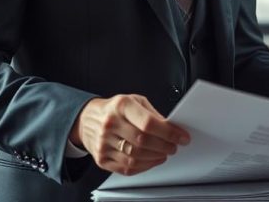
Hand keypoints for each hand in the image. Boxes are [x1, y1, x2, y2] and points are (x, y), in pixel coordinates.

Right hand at [69, 94, 190, 175]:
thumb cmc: (114, 109)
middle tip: (174, 146)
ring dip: (155, 158)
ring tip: (164, 153)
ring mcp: (103, 143)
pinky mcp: (101, 158)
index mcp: (121, 106)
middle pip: (143, 141)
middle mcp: (110, 124)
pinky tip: (151, 160)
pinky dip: (144, 167)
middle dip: (164, 146)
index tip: (181, 137)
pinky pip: (126, 168)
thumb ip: (153, 114)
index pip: (149, 123)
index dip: (169, 132)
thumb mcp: (134, 101)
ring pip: (135, 157)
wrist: (86, 119)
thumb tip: (171, 128)